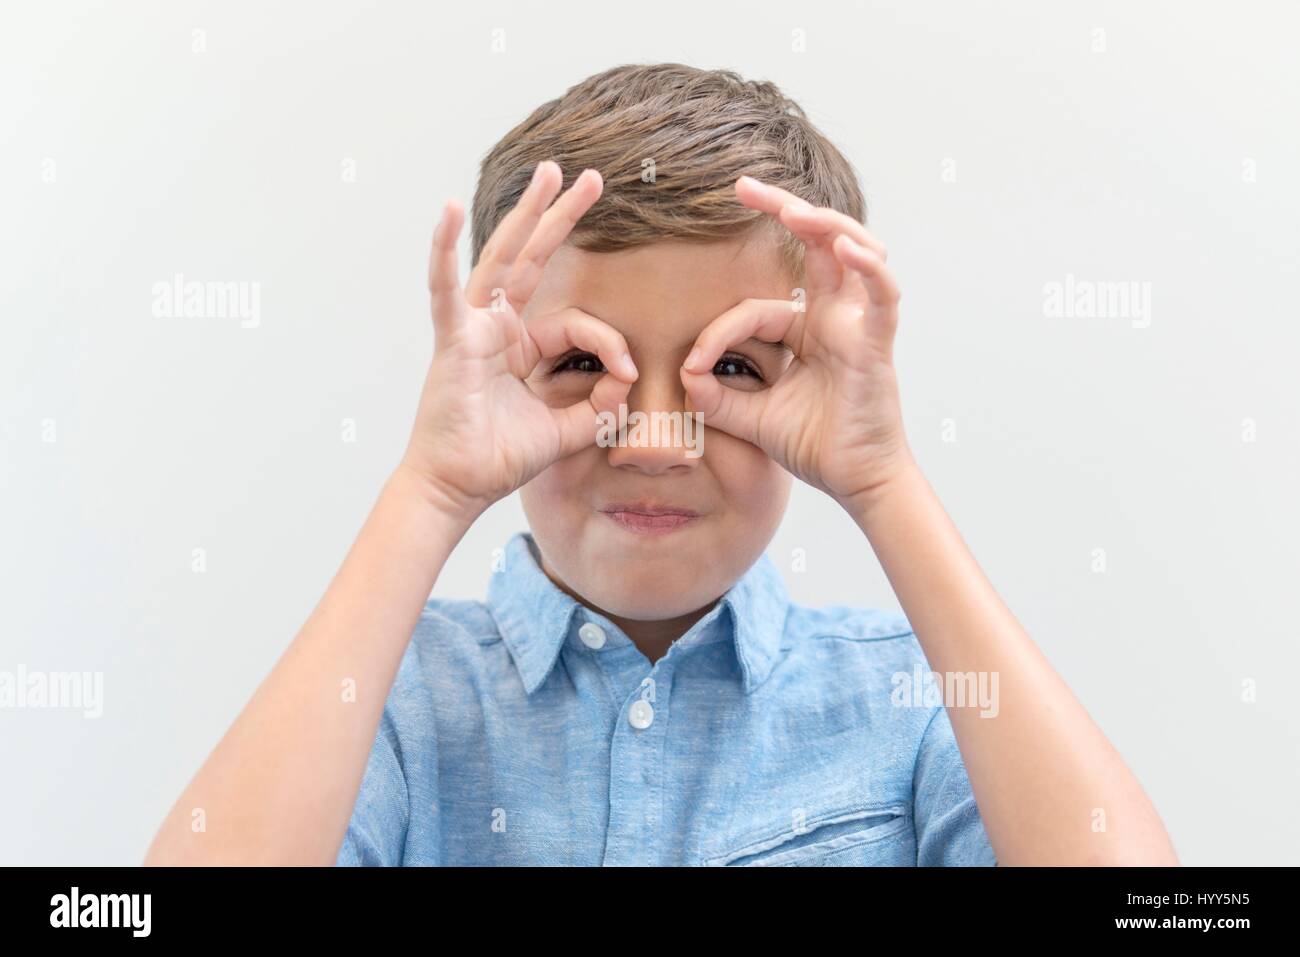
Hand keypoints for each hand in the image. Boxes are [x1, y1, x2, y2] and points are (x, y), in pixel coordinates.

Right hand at [400, 162, 638, 515]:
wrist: (458, 486)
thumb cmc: (500, 459)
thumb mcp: (566, 432)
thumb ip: (601, 409)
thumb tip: (631, 380)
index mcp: (522, 347)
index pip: (576, 323)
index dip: (608, 344)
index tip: (628, 373)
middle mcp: (497, 328)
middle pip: (534, 260)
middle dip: (563, 218)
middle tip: (591, 178)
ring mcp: (472, 328)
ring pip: (503, 258)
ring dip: (527, 214)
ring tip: (549, 172)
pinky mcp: (452, 339)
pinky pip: (446, 289)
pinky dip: (444, 250)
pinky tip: (449, 211)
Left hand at [680, 175, 914, 509]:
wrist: (855, 482)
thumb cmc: (815, 446)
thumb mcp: (752, 419)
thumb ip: (717, 398)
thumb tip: (682, 374)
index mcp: (807, 331)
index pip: (755, 310)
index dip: (719, 332)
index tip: (691, 366)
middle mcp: (836, 318)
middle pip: (817, 245)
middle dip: (784, 209)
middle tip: (743, 186)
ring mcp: (860, 326)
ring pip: (853, 255)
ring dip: (825, 225)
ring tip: (792, 207)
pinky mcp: (878, 344)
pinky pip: (883, 296)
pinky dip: (870, 268)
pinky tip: (847, 248)